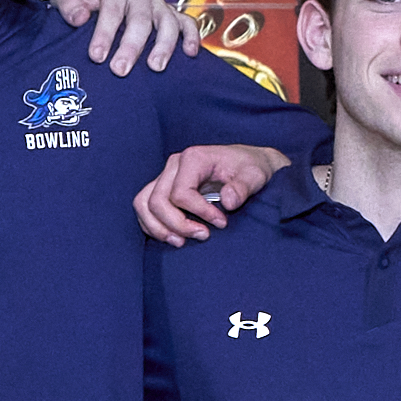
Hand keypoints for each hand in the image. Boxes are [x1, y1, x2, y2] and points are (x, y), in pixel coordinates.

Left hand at [48, 0, 193, 75]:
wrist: (95, 9)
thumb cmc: (81, 5)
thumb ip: (67, 3)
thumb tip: (80, 18)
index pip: (112, 6)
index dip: (105, 31)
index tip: (97, 56)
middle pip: (140, 17)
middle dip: (131, 45)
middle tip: (120, 70)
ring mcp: (159, 4)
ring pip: (167, 22)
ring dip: (163, 46)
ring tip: (155, 68)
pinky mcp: (173, 17)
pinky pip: (187, 24)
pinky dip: (192, 37)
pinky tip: (189, 54)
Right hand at [137, 142, 290, 243]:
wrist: (249, 164)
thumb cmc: (251, 168)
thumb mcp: (256, 175)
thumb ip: (244, 187)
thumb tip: (228, 201)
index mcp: (194, 158)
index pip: (180, 193)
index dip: (199, 214)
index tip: (221, 223)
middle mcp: (174, 164)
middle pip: (157, 201)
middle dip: (177, 225)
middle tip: (203, 236)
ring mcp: (166, 175)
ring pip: (144, 204)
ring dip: (159, 228)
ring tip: (181, 242)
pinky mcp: (163, 187)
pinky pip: (144, 207)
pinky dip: (153, 225)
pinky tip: (173, 237)